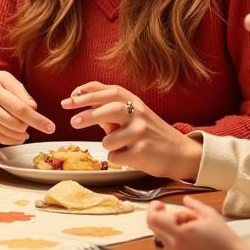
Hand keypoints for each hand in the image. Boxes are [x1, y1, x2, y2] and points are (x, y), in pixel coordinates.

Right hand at [0, 71, 54, 143]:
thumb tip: (33, 107)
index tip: (50, 127)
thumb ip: (22, 92)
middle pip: (15, 122)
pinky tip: (18, 135)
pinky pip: (1, 139)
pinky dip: (14, 139)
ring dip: (22, 133)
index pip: (20, 107)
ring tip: (24, 128)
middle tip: (33, 124)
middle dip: (29, 125)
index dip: (37, 119)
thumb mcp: (8, 82)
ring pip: (9, 132)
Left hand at [61, 82, 201, 179]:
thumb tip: (80, 100)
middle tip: (72, 122)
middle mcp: (138, 113)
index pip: (107, 91)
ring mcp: (141, 133)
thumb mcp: (133, 115)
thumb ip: (110, 108)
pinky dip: (117, 158)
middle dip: (88, 114)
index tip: (69, 98)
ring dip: (108, 145)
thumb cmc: (150, 133)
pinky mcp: (142, 152)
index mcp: (133, 101)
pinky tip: (130, 156)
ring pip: (109, 140)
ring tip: (120, 146)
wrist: (180, 153)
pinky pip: (116, 157)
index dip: (86, 92)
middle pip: (109, 109)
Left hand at [147, 196, 249, 249]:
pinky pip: (170, 247)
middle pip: (155, 228)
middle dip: (165, 217)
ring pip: (163, 237)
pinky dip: (176, 238)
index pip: (153, 219)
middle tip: (184, 215)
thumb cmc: (225, 240)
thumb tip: (185, 200)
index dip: (153, 208)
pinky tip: (192, 238)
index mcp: (179, 234)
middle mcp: (174, 247)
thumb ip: (193, 204)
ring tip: (193, 227)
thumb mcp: (209, 215)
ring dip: (172, 228)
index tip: (161, 204)